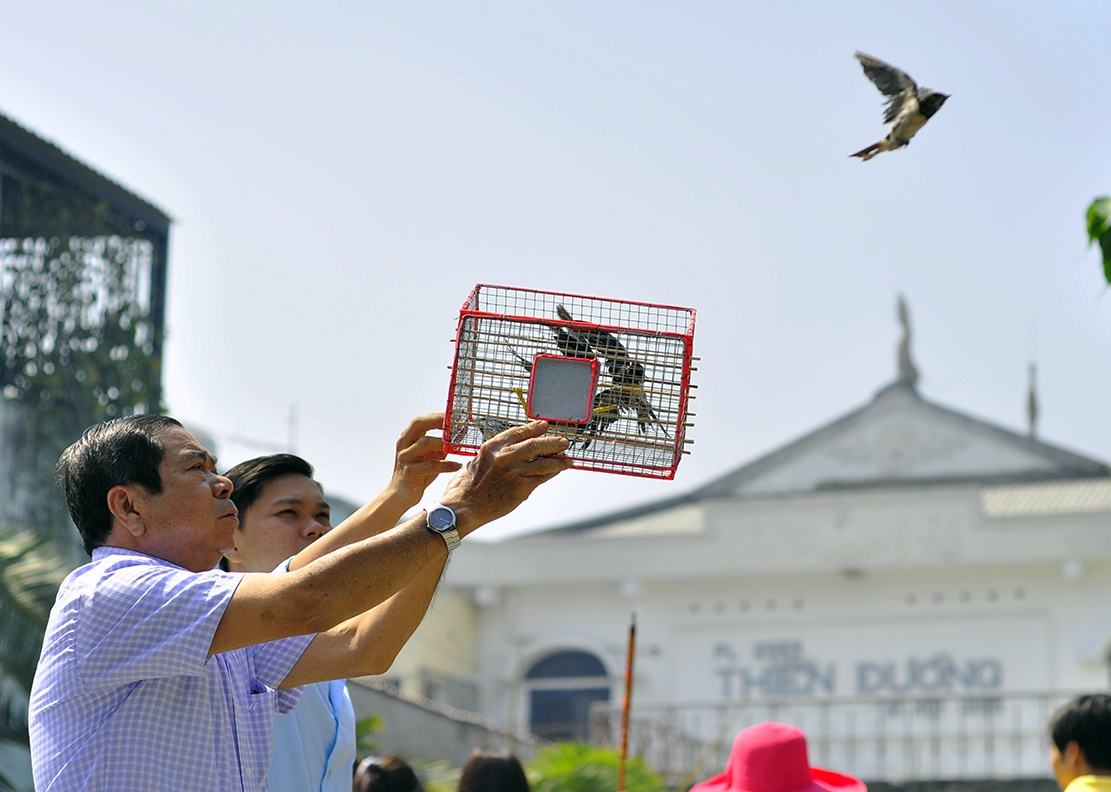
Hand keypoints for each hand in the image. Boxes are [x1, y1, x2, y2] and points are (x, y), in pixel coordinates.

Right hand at [387, 413, 462, 508]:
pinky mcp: (410, 472)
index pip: (423, 419)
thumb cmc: (419, 472)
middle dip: (438, 421)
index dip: (439, 415)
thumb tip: (462, 432)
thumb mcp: (431, 455)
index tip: (457, 415)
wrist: (400, 494)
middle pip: (418, 424)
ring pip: (424, 443)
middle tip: (456, 423)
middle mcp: (404, 444)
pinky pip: (430, 465)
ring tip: (458, 446)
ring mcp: (405, 457)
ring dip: (444, 443)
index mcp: (408, 437)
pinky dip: (446, 465)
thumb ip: (443, 444)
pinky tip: (457, 466)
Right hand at [438, 420, 571, 535]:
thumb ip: (492, 456)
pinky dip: (552, 473)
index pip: (518, 432)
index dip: (533, 428)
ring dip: (557, 459)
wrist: (463, 507)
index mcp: (492, 447)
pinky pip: (541, 477)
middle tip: (563, 441)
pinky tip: (559, 471)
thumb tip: (506, 453)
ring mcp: (515, 471)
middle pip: (535, 444)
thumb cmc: (464, 488)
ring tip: (567, 458)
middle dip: (551, 442)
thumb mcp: (475, 462)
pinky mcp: (521, 487)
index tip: (544, 425)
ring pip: (543, 461)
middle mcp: (505, 456)